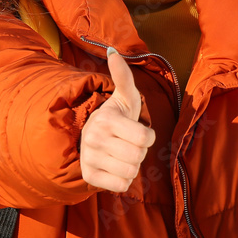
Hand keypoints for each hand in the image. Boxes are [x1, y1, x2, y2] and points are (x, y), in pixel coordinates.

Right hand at [79, 47, 155, 192]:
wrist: (90, 137)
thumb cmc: (116, 116)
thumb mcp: (125, 97)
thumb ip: (124, 76)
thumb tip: (113, 51)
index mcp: (106, 120)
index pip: (146, 139)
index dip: (147, 136)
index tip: (136, 130)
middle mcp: (94, 140)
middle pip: (139, 156)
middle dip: (139, 151)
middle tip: (127, 142)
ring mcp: (89, 159)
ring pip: (131, 172)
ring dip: (132, 165)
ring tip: (121, 153)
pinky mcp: (89, 177)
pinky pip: (122, 185)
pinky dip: (123, 179)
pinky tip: (114, 167)